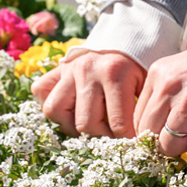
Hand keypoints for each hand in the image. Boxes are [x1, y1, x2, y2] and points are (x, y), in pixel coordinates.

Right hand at [31, 50, 145, 136]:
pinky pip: (41, 93)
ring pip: (55, 111)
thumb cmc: (137, 70)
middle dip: (101, 137)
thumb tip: (134, 145)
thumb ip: (141, 112)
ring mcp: (67, 69)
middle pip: (86, 123)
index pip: (118, 124)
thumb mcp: (146, 86)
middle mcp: (87, 69)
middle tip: (112, 135)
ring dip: (72, 125)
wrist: (123, 41)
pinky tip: (71, 110)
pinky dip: (52, 106)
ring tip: (90, 125)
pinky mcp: (54, 69)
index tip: (131, 142)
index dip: (126, 140)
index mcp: (115, 73)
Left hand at [134, 33, 186, 156]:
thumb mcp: (179, 71)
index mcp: (157, 75)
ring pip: (171, 146)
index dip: (152, 133)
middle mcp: (169, 87)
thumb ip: (163, 96)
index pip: (138, 119)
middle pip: (151, 136)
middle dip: (168, 141)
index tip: (166, 133)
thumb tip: (150, 134)